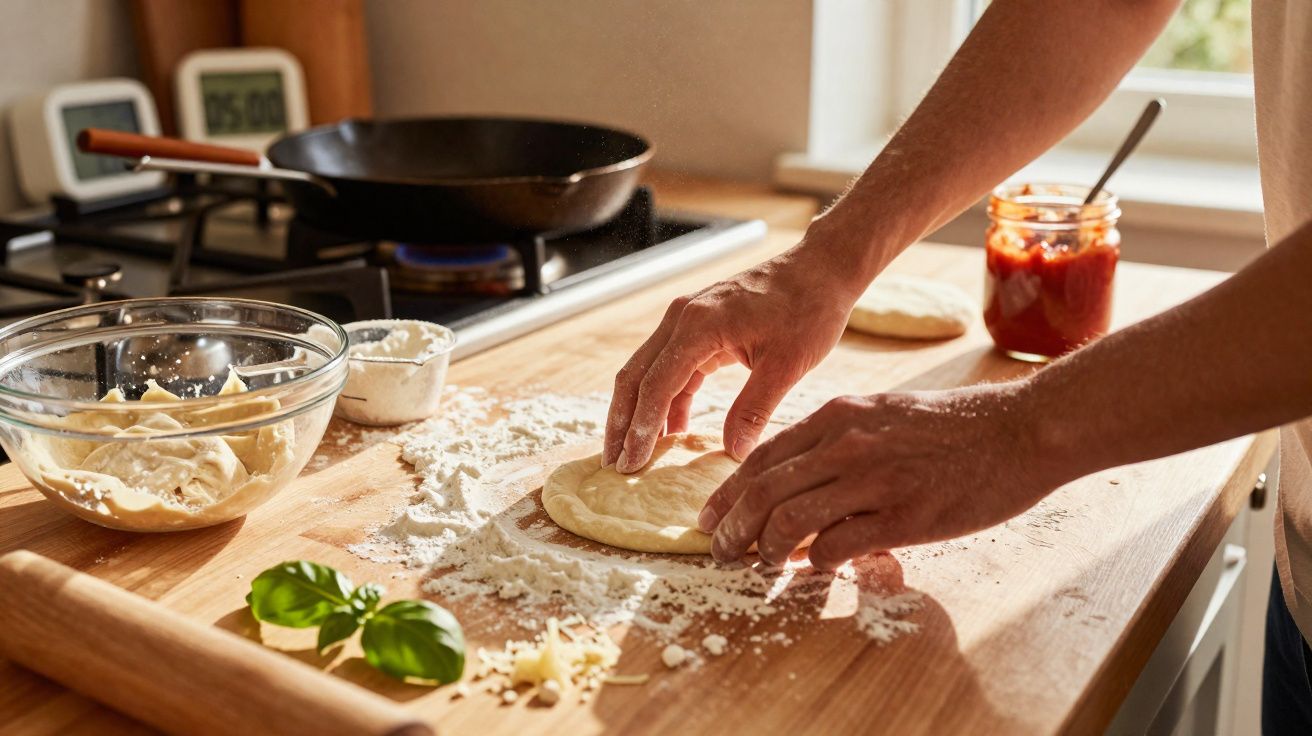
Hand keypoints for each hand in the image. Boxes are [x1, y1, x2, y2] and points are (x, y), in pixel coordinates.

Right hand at [604, 238, 867, 473]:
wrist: (820, 270)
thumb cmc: (809, 310)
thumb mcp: (787, 365)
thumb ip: (754, 409)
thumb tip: (733, 453)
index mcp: (699, 325)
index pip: (656, 385)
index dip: (641, 428)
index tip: (632, 464)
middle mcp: (682, 318)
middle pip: (635, 376)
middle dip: (622, 423)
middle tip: (615, 466)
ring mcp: (687, 320)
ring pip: (647, 372)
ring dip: (638, 413)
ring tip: (634, 455)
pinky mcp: (699, 327)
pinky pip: (671, 368)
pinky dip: (666, 400)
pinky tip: (671, 432)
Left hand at [697, 383, 1062, 568]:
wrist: (1021, 430)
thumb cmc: (955, 427)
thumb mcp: (884, 415)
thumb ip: (839, 442)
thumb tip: (801, 484)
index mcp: (838, 417)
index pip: (762, 457)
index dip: (727, 493)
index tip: (710, 519)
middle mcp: (846, 444)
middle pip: (764, 491)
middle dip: (732, 528)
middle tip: (720, 553)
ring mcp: (874, 479)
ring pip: (789, 519)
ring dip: (764, 551)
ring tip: (760, 568)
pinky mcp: (904, 516)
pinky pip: (837, 546)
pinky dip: (815, 564)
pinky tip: (816, 571)